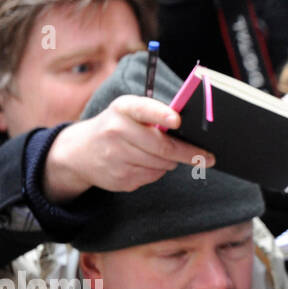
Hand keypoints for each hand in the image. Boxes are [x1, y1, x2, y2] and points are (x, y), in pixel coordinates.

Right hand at [42, 96, 215, 202]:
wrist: (78, 152)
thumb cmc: (116, 126)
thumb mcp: (128, 112)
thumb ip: (155, 115)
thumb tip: (190, 130)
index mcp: (122, 109)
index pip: (143, 109)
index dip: (161, 115)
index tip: (177, 121)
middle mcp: (115, 131)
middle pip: (162, 147)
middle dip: (189, 153)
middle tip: (208, 157)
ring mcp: (115, 157)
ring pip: (161, 164)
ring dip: (172, 161)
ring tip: (166, 155)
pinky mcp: (118, 179)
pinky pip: (152, 177)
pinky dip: (158, 171)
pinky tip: (147, 163)